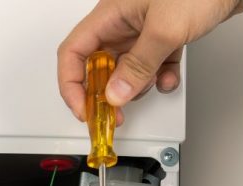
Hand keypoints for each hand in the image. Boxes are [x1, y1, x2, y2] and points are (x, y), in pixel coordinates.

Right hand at [57, 0, 242, 118]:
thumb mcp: (164, 30)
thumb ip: (137, 66)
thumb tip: (115, 94)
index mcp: (110, 14)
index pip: (73, 53)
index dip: (72, 84)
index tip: (84, 109)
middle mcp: (122, 21)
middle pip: (98, 64)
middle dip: (106, 92)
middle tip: (114, 113)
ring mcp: (143, 27)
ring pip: (126, 68)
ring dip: (136, 85)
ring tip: (150, 87)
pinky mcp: (164, 33)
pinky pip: (152, 63)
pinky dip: (159, 76)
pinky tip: (169, 78)